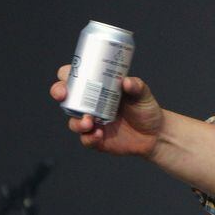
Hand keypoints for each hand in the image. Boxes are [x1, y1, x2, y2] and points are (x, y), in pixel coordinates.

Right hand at [51, 65, 165, 156]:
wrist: (155, 134)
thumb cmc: (146, 109)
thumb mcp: (143, 94)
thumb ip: (137, 86)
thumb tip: (127, 81)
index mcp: (98, 89)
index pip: (76, 78)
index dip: (67, 75)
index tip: (67, 76)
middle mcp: (90, 105)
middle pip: (66, 97)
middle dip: (59, 93)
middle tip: (64, 95)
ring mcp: (92, 122)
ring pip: (73, 120)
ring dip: (77, 121)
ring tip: (89, 121)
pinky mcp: (96, 139)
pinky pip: (85, 139)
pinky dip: (89, 137)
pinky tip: (99, 134)